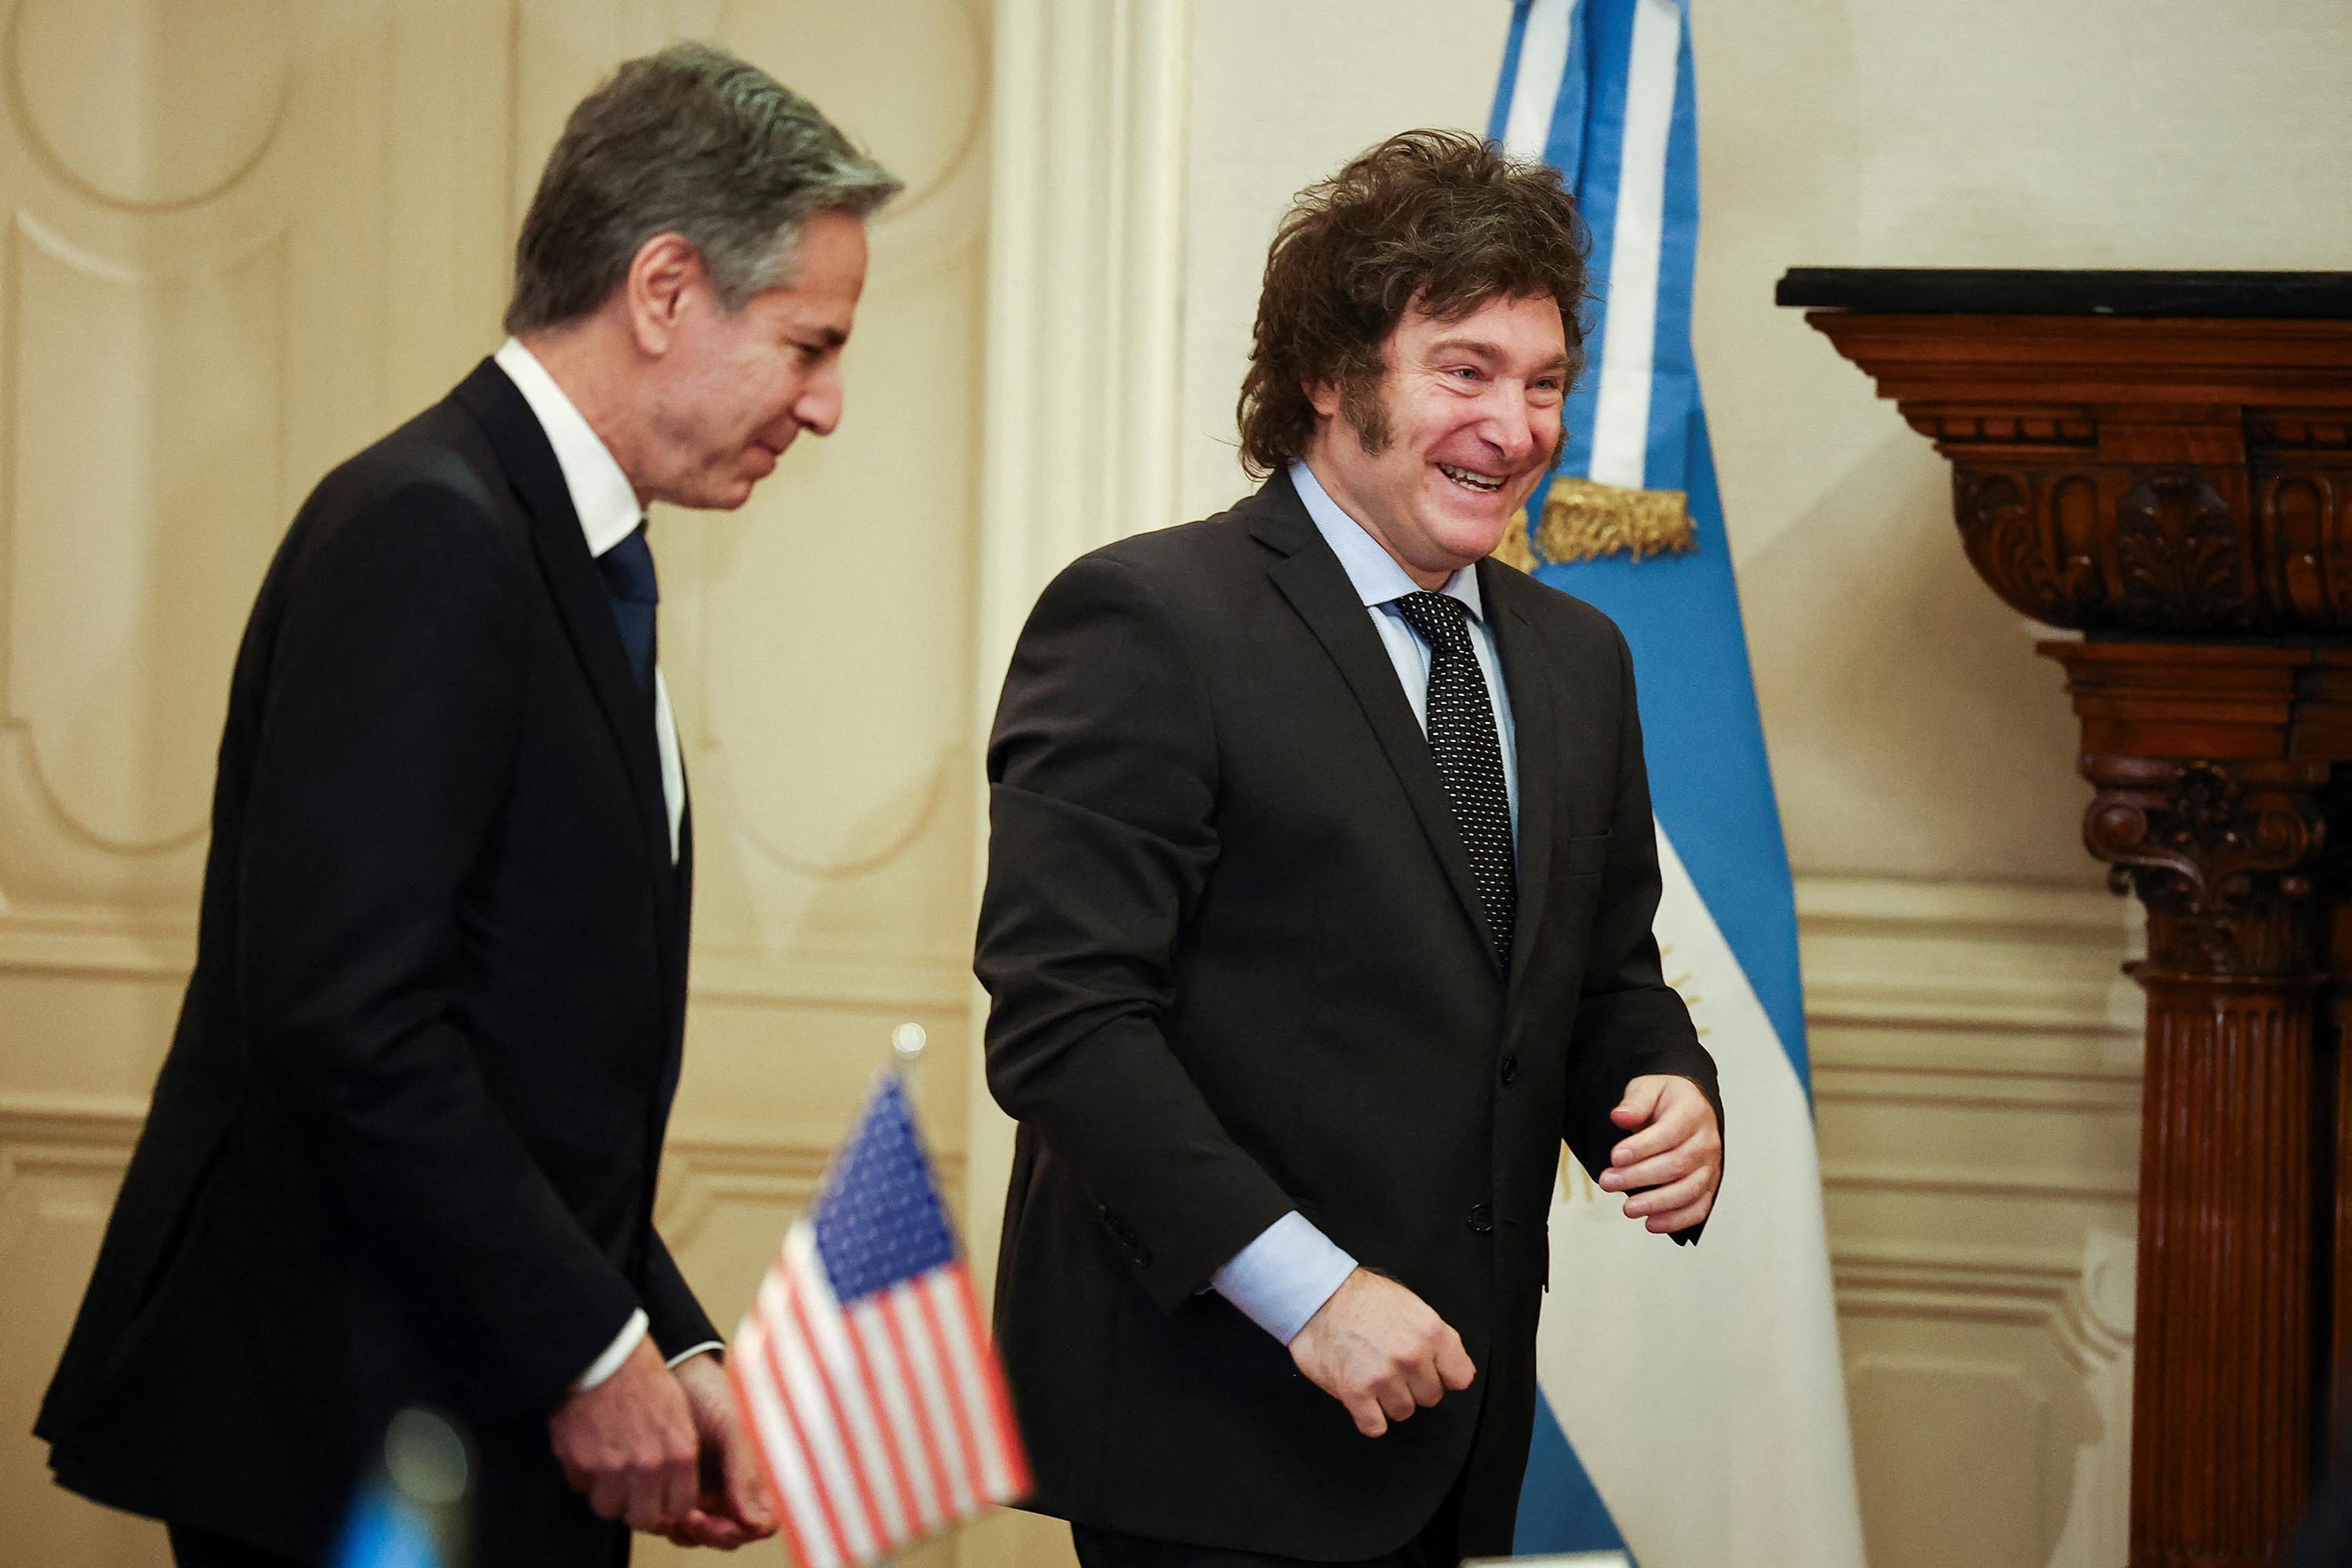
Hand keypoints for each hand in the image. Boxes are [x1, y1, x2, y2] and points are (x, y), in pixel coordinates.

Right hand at [548, 1335, 699, 1534]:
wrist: (605, 1352)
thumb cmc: (644, 1376)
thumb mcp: (679, 1413)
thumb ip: (678, 1454)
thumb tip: (672, 1486)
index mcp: (680, 1452)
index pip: (679, 1507)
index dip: (666, 1503)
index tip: (658, 1495)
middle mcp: (649, 1465)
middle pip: (643, 1518)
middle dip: (635, 1507)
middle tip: (629, 1489)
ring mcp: (612, 1468)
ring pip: (608, 1508)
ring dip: (606, 1492)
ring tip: (606, 1465)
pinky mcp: (580, 1463)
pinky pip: (581, 1487)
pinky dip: (582, 1474)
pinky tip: (588, 1448)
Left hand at [660, 1351, 777, 1549]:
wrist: (671, 1370)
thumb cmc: (709, 1392)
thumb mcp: (731, 1428)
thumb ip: (744, 1472)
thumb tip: (756, 1522)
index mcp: (754, 1476)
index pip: (760, 1524)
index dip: (742, 1529)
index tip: (718, 1519)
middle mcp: (731, 1489)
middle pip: (728, 1536)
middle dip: (708, 1532)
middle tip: (687, 1515)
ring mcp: (702, 1490)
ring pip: (697, 1535)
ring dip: (684, 1530)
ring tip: (668, 1509)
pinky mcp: (672, 1488)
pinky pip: (670, 1521)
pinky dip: (663, 1518)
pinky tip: (654, 1502)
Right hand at [1288, 1268, 1474, 1437]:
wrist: (1317, 1295)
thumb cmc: (1361, 1296)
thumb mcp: (1410, 1304)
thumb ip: (1435, 1336)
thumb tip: (1451, 1365)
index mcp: (1430, 1331)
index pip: (1460, 1377)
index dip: (1444, 1376)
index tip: (1431, 1373)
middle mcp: (1411, 1356)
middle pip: (1431, 1398)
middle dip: (1413, 1387)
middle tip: (1393, 1369)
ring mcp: (1384, 1376)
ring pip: (1403, 1413)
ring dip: (1388, 1401)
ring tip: (1373, 1378)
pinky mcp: (1356, 1393)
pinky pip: (1375, 1426)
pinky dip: (1368, 1417)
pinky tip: (1361, 1398)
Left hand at [1597, 1074, 1721, 1232]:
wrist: (1690, 1107)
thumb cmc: (1667, 1099)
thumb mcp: (1648, 1087)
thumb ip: (1635, 1101)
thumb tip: (1621, 1117)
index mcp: (1692, 1112)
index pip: (1669, 1133)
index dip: (1642, 1148)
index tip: (1614, 1156)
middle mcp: (1707, 1141)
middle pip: (1677, 1165)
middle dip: (1639, 1176)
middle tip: (1608, 1182)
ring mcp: (1711, 1166)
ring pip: (1690, 1190)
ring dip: (1657, 1203)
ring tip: (1628, 1208)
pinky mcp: (1709, 1186)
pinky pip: (1699, 1208)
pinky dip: (1677, 1219)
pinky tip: (1651, 1223)